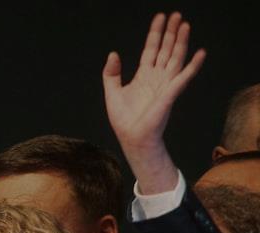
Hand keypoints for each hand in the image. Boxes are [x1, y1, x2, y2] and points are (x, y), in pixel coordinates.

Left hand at [103, 12, 205, 192]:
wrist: (132, 138)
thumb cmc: (124, 120)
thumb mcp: (112, 92)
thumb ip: (111, 73)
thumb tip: (113, 53)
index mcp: (144, 75)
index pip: (151, 49)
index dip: (155, 33)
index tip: (160, 18)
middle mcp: (157, 77)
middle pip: (166, 49)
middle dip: (170, 32)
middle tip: (176, 14)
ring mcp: (165, 84)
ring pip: (175, 58)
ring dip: (181, 42)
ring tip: (185, 25)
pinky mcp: (169, 94)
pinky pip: (183, 77)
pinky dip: (192, 65)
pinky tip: (200, 53)